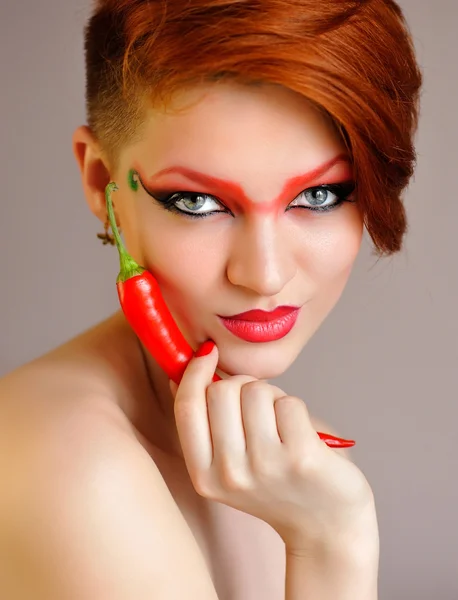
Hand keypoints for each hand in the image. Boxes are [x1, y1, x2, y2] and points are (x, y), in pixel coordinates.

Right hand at [170, 341, 375, 551]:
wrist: (326, 526)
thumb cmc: (277, 483)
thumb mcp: (229, 464)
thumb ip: (206, 422)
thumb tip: (183, 372)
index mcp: (204, 475)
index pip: (187, 407)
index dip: (195, 372)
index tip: (209, 353)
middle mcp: (230, 474)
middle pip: (222, 391)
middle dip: (243, 387)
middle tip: (260, 407)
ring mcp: (265, 466)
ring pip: (257, 391)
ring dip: (272, 398)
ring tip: (282, 425)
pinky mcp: (301, 458)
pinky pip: (289, 403)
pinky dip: (296, 410)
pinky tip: (301, 435)